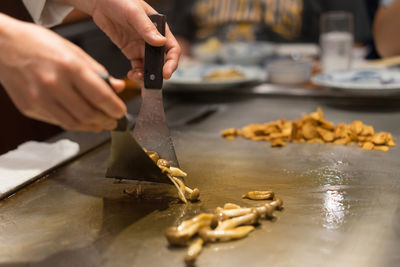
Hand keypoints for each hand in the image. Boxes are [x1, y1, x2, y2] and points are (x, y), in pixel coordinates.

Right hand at [0, 14, 125, 131]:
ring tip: (101, 124)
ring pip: (74, 123)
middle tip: (114, 121)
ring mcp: (40, 99)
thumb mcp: (73, 51)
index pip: (101, 96)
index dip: (116, 108)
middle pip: (89, 114)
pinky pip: (58, 122)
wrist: (3, 46)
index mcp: (69, 67)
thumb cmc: (39, 44)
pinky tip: (82, 120)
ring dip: (93, 127)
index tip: (121, 111)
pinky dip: (75, 124)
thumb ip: (97, 71)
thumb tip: (118, 86)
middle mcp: (54, 84)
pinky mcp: (30, 108)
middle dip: (107, 121)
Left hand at [63, 0, 180, 82]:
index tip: (166, 73)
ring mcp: (142, 47)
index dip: (172, 62)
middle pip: (162, 62)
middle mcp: (153, 40)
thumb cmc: (120, 0)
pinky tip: (132, 75)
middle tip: (152, 82)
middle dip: (158, 74)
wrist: (100, 2)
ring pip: (150, 67)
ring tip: (138, 78)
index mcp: (160, 29)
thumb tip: (161, 42)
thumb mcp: (134, 13)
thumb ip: (147, 28)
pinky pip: (137, 67)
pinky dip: (137, 74)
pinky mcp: (131, 52)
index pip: (172, 49)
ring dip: (146, 76)